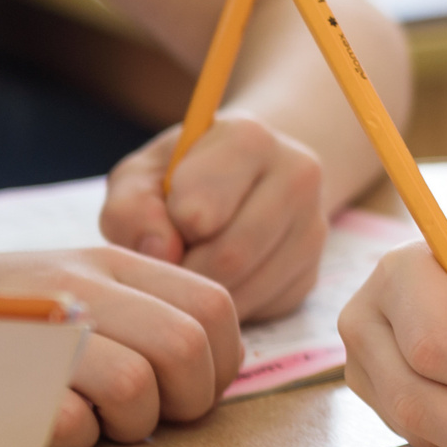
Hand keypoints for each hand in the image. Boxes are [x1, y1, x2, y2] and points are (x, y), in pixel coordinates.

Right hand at [0, 249, 239, 446]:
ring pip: (137, 386)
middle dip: (187, 399)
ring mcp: (39, 330)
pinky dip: (76, 438)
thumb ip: (142, 310)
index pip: (212, 305)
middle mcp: (81, 287)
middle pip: (184, 346)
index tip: (197, 392)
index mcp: (112, 264)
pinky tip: (53, 426)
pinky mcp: (2, 379)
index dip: (222, 361)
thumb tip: (211, 365)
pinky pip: (74, 422)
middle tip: (154, 418)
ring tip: (99, 422)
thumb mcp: (75, 284)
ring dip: (130, 424)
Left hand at [99, 111, 326, 320]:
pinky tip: (220, 279)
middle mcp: (298, 174)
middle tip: (170, 261)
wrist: (241, 181)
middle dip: (187, 272)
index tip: (162, 222)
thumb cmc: (179, 178)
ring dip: (207, 295)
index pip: (199, 210)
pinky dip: (232, 307)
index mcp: (249, 139)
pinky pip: (265, 307)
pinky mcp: (313, 270)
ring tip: (192, 269)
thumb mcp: (139, 178)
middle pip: (231, 256)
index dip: (166, 229)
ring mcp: (315, 225)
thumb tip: (161, 253)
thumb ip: (131, 208)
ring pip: (251, 287)